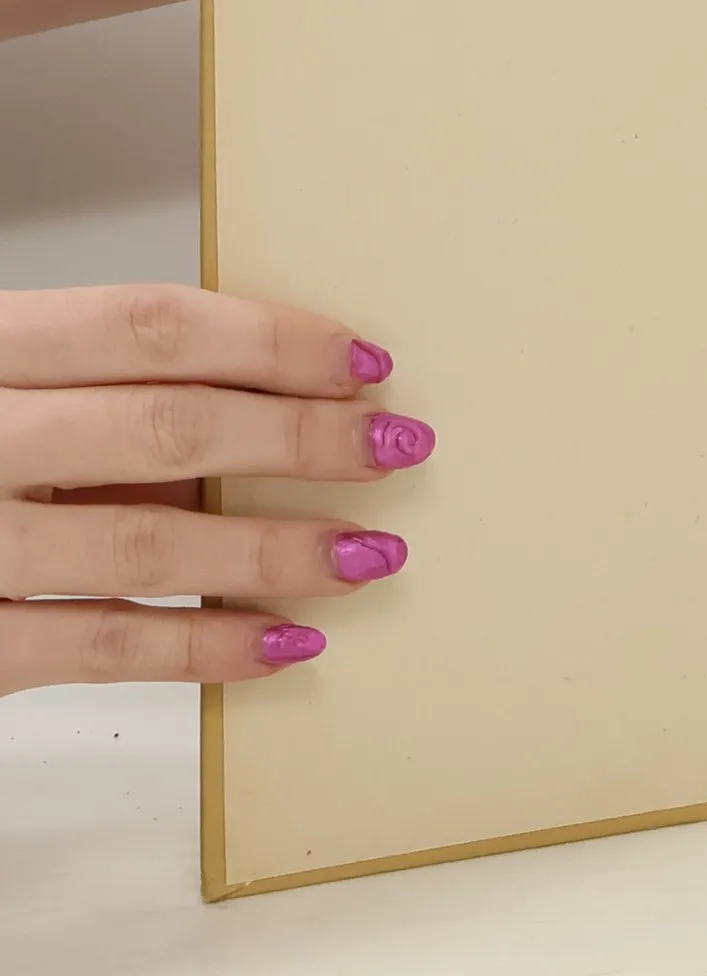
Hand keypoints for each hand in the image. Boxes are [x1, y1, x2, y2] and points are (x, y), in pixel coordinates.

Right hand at [0, 286, 434, 694]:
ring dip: (276, 553)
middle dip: (302, 439)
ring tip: (369, 552)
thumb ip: (101, 401)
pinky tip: (286, 643)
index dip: (271, 341)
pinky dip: (205, 649)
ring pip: (143, 544)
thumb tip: (268, 416)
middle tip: (399, 447)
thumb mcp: (1, 391)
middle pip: (165, 428)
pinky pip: (99, 649)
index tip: (365, 360)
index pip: (147, 326)